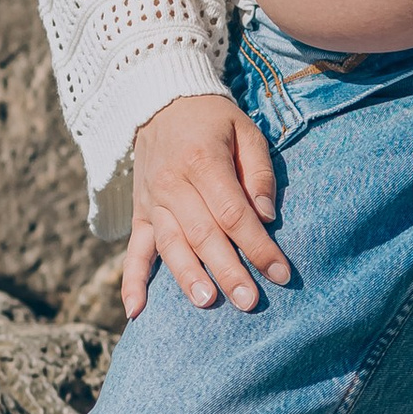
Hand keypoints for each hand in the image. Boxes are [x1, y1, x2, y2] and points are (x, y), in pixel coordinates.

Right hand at [124, 94, 290, 318]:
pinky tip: (136, 312)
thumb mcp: (245, 132)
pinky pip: (133, 251)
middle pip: (203, 235)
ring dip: (188, 277)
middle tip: (249, 301)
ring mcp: (152, 202)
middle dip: (228, 270)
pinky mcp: (140, 214)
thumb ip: (259, 174)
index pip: (233, 214)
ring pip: (170, 245)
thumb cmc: (213, 120)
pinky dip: (131, 282)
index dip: (258, 246)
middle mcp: (173, 185)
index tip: (281, 273)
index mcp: (203, 162)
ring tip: (207, 303)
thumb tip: (266, 217)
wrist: (160, 101)